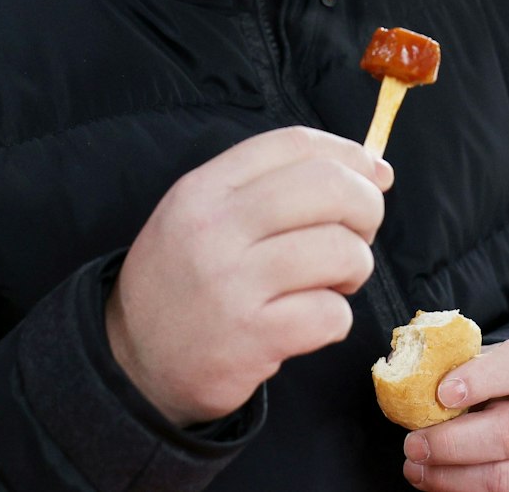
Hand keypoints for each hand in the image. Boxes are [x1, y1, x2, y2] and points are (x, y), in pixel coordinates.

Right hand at [105, 126, 393, 424]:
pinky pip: (331, 314)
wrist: (133, 363)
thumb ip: (273, 185)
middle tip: (359, 233)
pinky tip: (309, 321)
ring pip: (342, 251)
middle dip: (366, 207)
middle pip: (329, 187)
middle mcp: (216, 228)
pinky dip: (336, 318)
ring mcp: (233, 284)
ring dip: (355, 268)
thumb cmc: (185, 281)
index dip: (349, 154)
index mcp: (204, 189)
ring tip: (333, 282)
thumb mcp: (202, 214)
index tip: (374, 175)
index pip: (294, 144)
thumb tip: (375, 170)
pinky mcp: (253, 337)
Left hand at [400, 338, 508, 490]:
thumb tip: (405, 375)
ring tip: (416, 469)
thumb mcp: (483, 371)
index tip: (441, 393)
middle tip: (412, 445)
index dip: (481, 378)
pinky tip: (437, 484)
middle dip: (454, 443)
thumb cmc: (499, 393)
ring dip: (451, 478)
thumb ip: (454, 369)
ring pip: (506, 478)